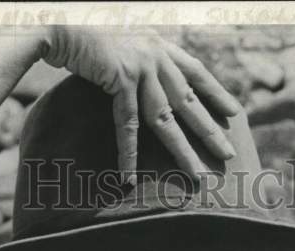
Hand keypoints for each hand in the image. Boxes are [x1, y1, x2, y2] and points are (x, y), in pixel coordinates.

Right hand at [42, 27, 240, 181]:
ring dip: (182, 150)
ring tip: (196, 175)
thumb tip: (146, 88)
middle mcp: (156, 55)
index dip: (216, 93)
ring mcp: (140, 67)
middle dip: (210, 130)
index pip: (196, 72)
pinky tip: (130, 177)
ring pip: (167, 119)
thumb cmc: (86, 41)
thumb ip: (139, 66)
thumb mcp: (122, 49)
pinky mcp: (121, 79)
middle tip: (230, 154)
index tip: (234, 112)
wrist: (60, 28)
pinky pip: (128, 126)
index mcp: (159, 46)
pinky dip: (128, 154)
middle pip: (190, 100)